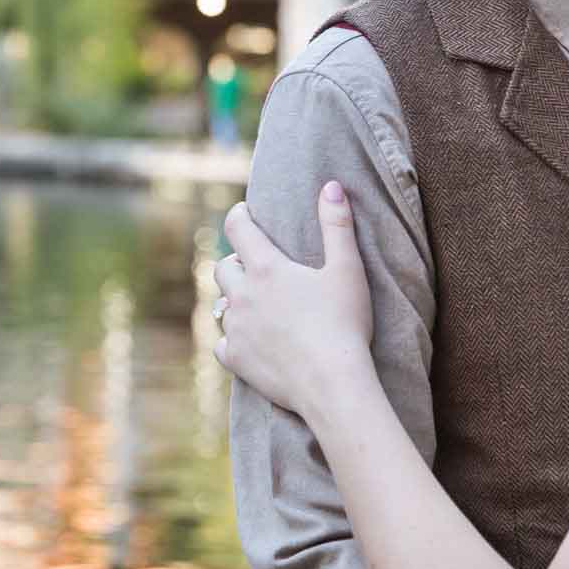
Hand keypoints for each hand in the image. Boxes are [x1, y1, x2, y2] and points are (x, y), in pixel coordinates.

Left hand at [214, 181, 374, 416]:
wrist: (332, 383)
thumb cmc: (344, 323)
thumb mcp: (348, 269)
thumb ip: (337, 225)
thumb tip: (330, 186)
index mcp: (267, 268)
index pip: (238, 228)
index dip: (239, 216)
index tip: (244, 213)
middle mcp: (243, 295)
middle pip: (223, 267)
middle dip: (236, 262)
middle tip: (255, 266)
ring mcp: (236, 329)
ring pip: (220, 305)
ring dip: (233, 300)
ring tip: (254, 304)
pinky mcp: (236, 360)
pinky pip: (222, 344)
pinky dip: (233, 339)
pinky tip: (248, 342)